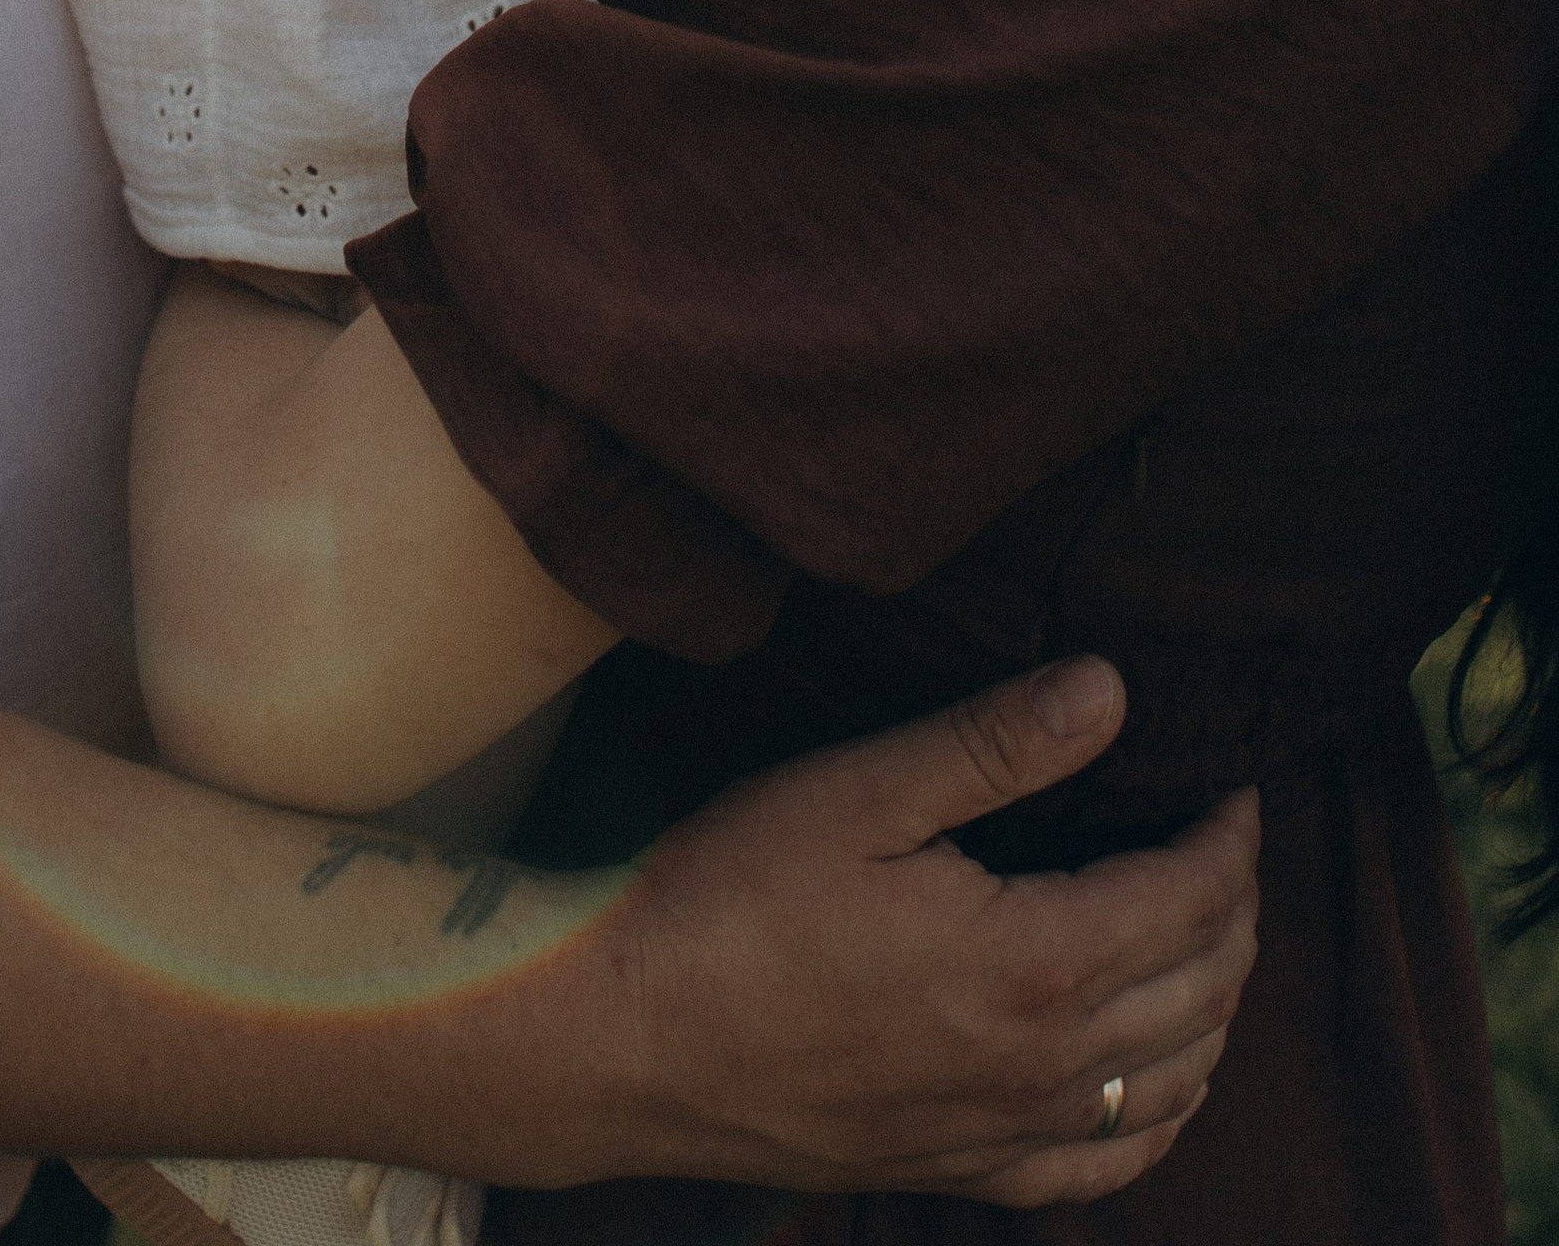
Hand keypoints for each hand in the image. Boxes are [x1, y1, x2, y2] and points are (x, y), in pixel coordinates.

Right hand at [571, 659, 1255, 1203]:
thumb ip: (994, 743)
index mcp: (1030, 963)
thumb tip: (1114, 689)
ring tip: (1208, 934)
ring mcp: (1002, 1132)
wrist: (624, 1039)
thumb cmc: (728, 896)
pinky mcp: (958, 1170)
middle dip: (1235, 910)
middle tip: (1222, 841)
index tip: (1231, 782)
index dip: (1229, 838)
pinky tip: (1159, 1085)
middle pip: (1201, 990)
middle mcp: (1040, 1065)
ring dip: (1215, 1006)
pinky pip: (1103, 1167)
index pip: (1189, 899)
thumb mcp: (857, 788)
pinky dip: (1159, 1118)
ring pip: (1171, 1082)